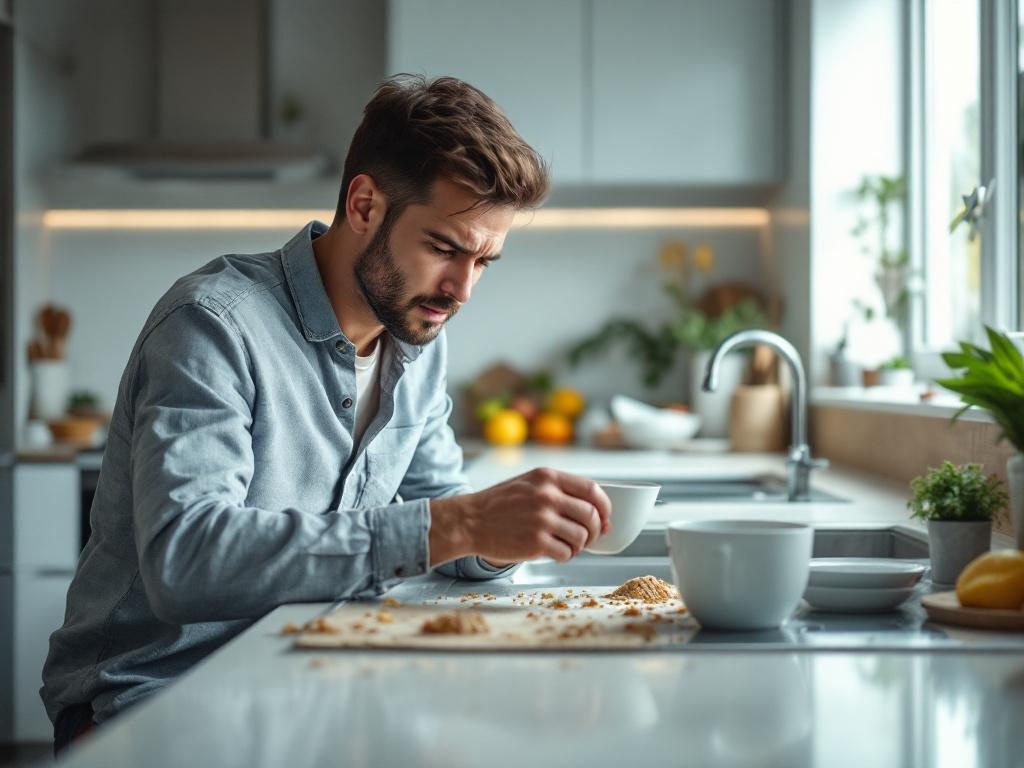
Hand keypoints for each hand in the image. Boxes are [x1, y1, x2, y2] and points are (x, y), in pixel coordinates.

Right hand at [429, 467, 611, 565]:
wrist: (470, 521)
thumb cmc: (501, 504)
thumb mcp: (530, 484)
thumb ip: (562, 494)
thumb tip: (601, 517)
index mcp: (548, 477)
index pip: (592, 490)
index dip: (605, 507)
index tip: (605, 518)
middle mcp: (547, 496)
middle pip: (591, 516)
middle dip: (595, 531)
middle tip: (587, 538)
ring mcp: (541, 519)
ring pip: (581, 536)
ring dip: (579, 545)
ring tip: (567, 546)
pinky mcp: (535, 542)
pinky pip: (566, 553)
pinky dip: (566, 556)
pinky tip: (555, 553)